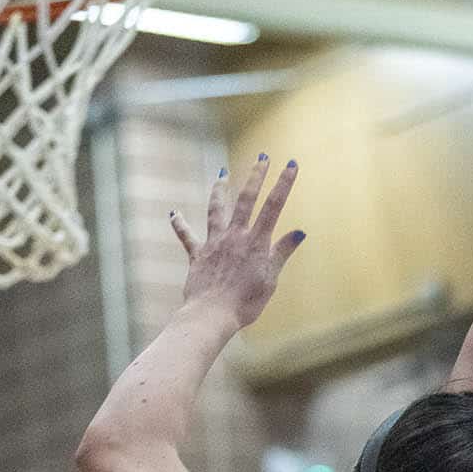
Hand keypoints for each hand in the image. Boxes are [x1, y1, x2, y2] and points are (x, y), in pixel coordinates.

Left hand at [171, 157, 304, 328]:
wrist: (212, 314)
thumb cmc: (245, 303)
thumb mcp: (271, 279)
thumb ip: (282, 253)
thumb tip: (299, 232)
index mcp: (256, 242)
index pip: (273, 207)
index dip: (283, 183)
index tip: (290, 164)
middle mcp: (234, 236)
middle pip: (246, 199)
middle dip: (255, 176)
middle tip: (261, 156)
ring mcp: (214, 243)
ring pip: (216, 210)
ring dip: (220, 190)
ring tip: (221, 172)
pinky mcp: (198, 254)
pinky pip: (187, 236)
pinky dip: (179, 224)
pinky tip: (173, 213)